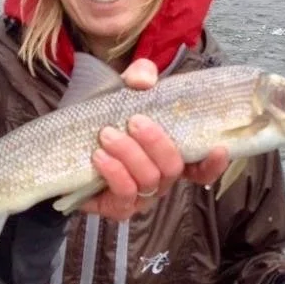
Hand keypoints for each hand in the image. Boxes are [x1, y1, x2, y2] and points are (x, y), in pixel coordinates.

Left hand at [81, 59, 229, 219]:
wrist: (66, 143)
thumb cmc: (105, 117)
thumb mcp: (123, 90)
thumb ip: (139, 75)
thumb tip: (145, 80)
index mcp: (171, 154)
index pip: (203, 167)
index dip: (214, 163)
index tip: (218, 148)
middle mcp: (161, 178)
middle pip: (173, 168)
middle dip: (156, 143)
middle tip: (135, 122)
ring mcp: (141, 196)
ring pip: (148, 180)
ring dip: (130, 155)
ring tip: (107, 134)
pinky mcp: (118, 207)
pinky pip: (124, 196)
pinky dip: (114, 172)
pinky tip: (99, 156)